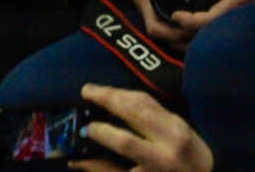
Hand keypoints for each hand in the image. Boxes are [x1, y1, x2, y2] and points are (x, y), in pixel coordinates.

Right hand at [74, 83, 211, 171]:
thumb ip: (105, 171)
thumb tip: (75, 161)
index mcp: (160, 161)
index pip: (126, 141)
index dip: (102, 132)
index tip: (86, 129)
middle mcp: (171, 139)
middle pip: (134, 110)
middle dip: (106, 97)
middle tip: (84, 90)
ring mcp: (178, 125)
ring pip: (142, 100)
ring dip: (117, 92)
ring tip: (96, 90)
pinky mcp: (180, 118)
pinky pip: (151, 101)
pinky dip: (131, 95)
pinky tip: (117, 95)